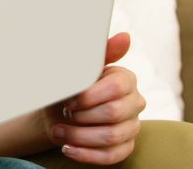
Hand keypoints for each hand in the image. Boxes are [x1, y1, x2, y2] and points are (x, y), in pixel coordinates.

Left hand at [42, 32, 145, 164]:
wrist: (58, 110)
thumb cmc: (69, 86)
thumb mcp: (77, 68)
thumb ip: (100, 53)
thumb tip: (125, 37)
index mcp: (124, 79)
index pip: (115, 88)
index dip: (89, 96)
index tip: (69, 98)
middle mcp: (134, 102)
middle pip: (113, 113)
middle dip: (82, 116)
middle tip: (63, 114)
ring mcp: (132, 126)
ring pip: (112, 136)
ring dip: (79, 136)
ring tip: (58, 132)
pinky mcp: (125, 146)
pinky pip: (112, 156)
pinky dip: (86, 154)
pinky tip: (68, 148)